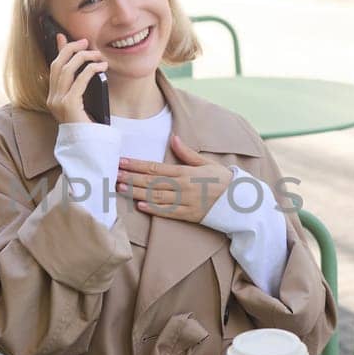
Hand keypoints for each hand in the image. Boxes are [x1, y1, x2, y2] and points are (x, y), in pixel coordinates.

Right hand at [46, 33, 108, 124]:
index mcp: (53, 97)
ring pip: (67, 70)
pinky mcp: (69, 106)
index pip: (53, 67)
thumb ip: (80, 84)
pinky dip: (90, 70)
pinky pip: (79, 81)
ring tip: (97, 55)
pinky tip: (101, 67)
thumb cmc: (88, 125)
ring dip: (83, 58)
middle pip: (58, 65)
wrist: (88, 147)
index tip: (65, 37)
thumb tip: (83, 65)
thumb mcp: (83, 101)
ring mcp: (59, 103)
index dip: (60, 50)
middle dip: (71, 50)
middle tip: (86, 43)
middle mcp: (52, 99)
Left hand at [117, 135, 234, 222]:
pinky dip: (154, 210)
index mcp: (186, 172)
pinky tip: (140, 206)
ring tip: (120, 188)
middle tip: (113, 175)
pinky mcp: (188, 216)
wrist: (240, 201)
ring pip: (156, 197)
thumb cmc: (222, 179)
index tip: (122, 161)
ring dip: (136, 193)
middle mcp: (183, 187)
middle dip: (131, 178)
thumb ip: (187, 153)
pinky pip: (168, 213)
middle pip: (151, 183)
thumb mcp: (206, 163)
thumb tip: (174, 138)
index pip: (156, 168)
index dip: (137, 165)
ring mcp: (185, 202)